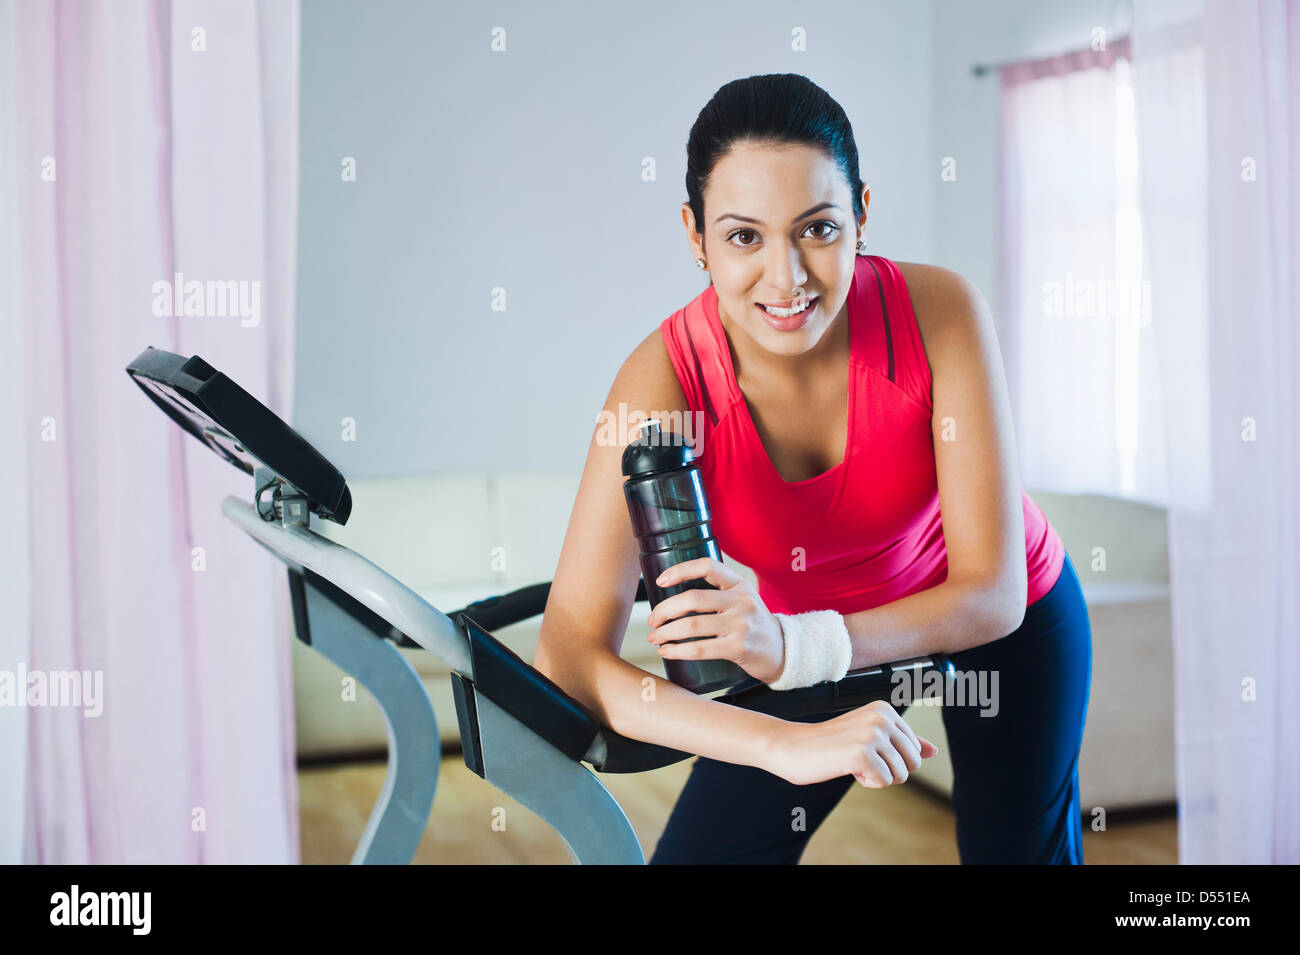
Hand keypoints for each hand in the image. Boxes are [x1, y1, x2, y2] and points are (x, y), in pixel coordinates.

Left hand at [646, 557, 785, 683]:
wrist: (784, 651)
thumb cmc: (754, 625)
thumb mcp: (743, 600)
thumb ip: (718, 594)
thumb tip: (674, 600)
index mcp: (740, 584)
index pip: (708, 566)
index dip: (681, 569)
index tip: (660, 580)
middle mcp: (741, 601)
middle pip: (693, 599)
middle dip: (665, 610)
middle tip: (652, 621)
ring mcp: (741, 625)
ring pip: (693, 625)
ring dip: (666, 632)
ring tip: (655, 638)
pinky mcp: (739, 648)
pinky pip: (700, 649)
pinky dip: (677, 651)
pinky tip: (666, 652)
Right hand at [763, 700, 938, 786]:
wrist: (791, 746)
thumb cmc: (830, 743)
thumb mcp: (870, 737)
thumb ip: (902, 742)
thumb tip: (933, 750)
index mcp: (885, 709)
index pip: (914, 750)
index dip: (890, 759)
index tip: (863, 748)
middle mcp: (882, 717)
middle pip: (912, 763)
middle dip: (888, 770)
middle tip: (858, 757)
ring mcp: (872, 734)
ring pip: (900, 775)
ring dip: (875, 776)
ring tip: (850, 760)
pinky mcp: (861, 754)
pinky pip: (883, 782)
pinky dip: (866, 781)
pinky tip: (845, 767)